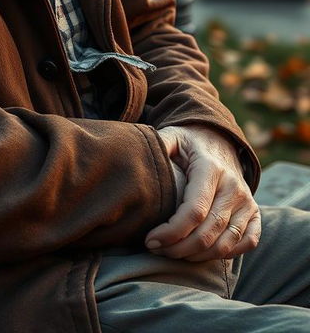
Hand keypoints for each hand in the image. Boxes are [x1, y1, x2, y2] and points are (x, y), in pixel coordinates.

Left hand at [145, 124, 260, 261]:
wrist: (219, 141)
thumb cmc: (188, 144)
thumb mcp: (172, 136)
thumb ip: (158, 145)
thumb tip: (138, 159)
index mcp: (210, 169)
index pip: (194, 211)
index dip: (171, 232)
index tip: (150, 240)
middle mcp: (233, 186)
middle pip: (209, 233)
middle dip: (179, 249)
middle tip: (157, 250)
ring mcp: (247, 201)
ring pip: (226, 244)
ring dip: (197, 256)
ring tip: (172, 253)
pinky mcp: (254, 213)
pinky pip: (247, 243)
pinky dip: (224, 255)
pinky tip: (199, 253)